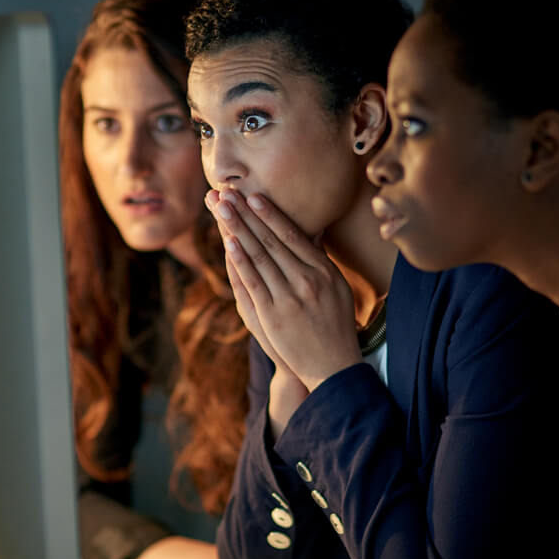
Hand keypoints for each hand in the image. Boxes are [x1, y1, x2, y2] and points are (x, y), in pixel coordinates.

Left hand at [208, 188, 361, 391]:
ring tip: (221, 208)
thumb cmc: (335, 324)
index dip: (270, 213)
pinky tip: (229, 242)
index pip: (292, 235)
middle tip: (227, 192)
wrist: (334, 366)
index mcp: (324, 270)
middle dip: (247, 214)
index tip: (253, 194)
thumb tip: (313, 231)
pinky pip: (253, 282)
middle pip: (271, 240)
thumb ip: (321, 260)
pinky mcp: (273, 314)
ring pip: (259, 255)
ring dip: (238, 228)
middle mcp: (308, 280)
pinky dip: (240, 260)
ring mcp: (290, 297)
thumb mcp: (337, 288)